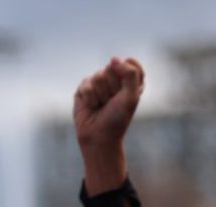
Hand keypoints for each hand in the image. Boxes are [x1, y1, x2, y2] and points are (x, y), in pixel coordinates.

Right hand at [73, 57, 144, 194]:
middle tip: (111, 102)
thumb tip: (113, 59)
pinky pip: (86, 84)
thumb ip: (129, 73)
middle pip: (112, 68)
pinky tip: (91, 107)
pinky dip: (89, 98)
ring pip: (98, 76)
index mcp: (130, 80)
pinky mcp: (84, 89)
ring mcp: (98, 84)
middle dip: (112, 87)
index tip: (126, 92)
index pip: (130, 63)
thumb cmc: (117, 120)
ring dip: (100, 94)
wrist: (98, 137)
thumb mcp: (131, 96)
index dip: (126, 76)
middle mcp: (114, 80)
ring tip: (101, 106)